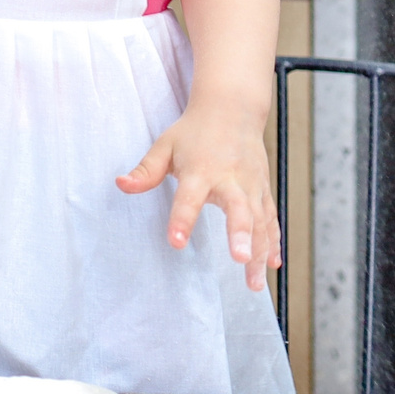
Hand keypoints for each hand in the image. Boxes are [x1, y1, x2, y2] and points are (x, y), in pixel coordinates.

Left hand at [117, 102, 282, 291]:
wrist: (233, 109)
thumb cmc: (194, 131)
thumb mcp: (165, 145)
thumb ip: (145, 170)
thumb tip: (120, 184)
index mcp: (200, 169)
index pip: (188, 197)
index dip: (182, 220)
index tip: (176, 242)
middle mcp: (229, 179)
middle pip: (238, 209)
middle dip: (240, 235)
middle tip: (239, 259)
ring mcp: (251, 186)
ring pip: (260, 221)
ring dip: (259, 252)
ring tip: (254, 285)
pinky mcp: (263, 190)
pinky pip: (271, 219)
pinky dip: (274, 242)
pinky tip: (273, 265)